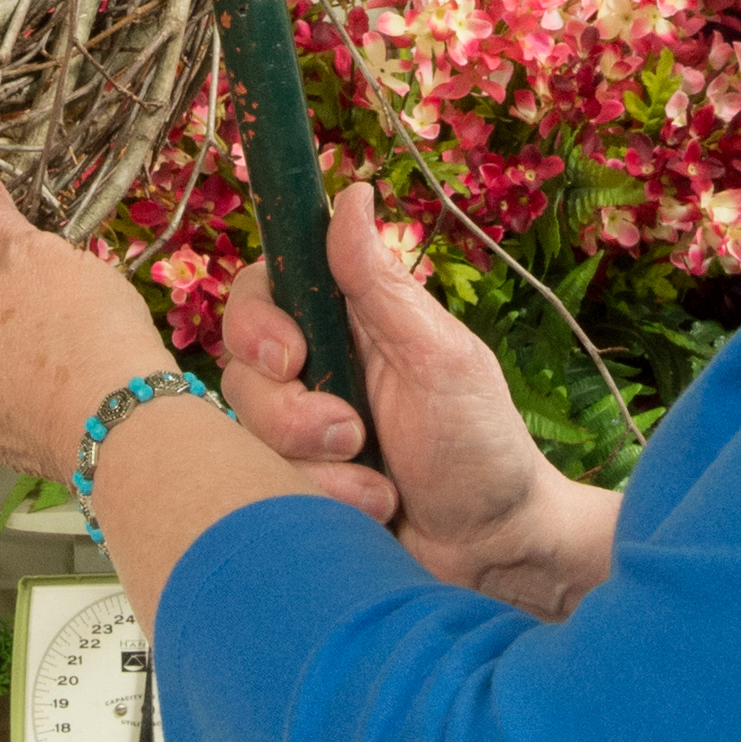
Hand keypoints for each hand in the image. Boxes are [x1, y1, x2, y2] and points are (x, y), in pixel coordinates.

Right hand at [221, 181, 598, 610]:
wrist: (497, 551)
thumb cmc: (482, 444)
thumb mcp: (438, 357)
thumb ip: (381, 283)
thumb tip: (350, 191)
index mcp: (348, 324)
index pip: (263, 291)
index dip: (256, 320)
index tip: (290, 357)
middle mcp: (315, 372)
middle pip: (243, 369)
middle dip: (292, 412)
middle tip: (353, 432)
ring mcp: (302, 436)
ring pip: (250, 434)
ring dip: (316, 465)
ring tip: (381, 487)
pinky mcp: (298, 489)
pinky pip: (269, 488)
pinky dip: (324, 502)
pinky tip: (373, 512)